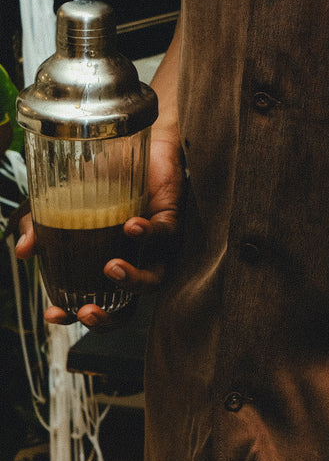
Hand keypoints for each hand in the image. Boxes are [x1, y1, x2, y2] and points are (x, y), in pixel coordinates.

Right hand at [15, 137, 185, 330]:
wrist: (132, 141)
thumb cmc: (99, 177)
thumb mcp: (62, 202)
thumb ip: (40, 225)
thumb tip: (24, 250)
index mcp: (109, 263)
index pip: (101, 306)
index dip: (80, 319)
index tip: (54, 314)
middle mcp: (136, 261)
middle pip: (130, 307)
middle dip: (110, 317)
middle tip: (86, 310)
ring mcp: (156, 244)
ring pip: (156, 278)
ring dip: (134, 280)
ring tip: (110, 268)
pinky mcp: (172, 218)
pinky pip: (166, 235)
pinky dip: (149, 235)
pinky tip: (130, 226)